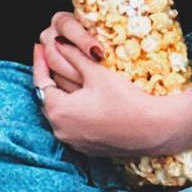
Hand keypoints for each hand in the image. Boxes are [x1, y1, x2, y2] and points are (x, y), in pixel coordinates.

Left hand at [32, 26, 191, 159]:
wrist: (153, 130)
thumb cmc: (124, 99)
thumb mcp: (95, 72)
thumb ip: (72, 56)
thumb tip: (55, 42)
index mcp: (58, 112)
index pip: (40, 82)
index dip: (39, 62)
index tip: (38, 46)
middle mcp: (61, 131)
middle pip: (49, 98)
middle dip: (49, 77)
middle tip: (48, 57)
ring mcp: (75, 143)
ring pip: (61, 112)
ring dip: (60, 94)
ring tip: (62, 74)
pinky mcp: (88, 148)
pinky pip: (73, 125)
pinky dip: (73, 110)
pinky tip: (81, 98)